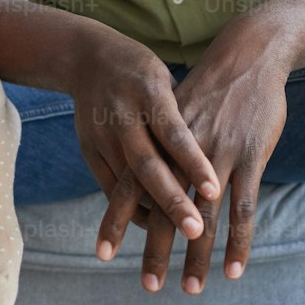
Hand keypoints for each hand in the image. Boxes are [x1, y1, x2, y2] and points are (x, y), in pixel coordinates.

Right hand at [68, 24, 220, 246]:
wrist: (88, 58)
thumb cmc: (143, 69)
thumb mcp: (166, 79)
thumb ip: (187, 113)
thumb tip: (216, 151)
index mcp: (149, 91)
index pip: (175, 132)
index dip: (193, 162)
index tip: (215, 190)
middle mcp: (123, 114)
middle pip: (148, 165)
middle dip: (172, 201)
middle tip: (196, 233)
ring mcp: (102, 134)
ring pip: (126, 184)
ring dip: (149, 215)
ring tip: (171, 246)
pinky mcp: (89, 149)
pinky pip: (110, 188)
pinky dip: (130, 209)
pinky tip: (151, 226)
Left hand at [96, 19, 290, 293]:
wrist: (248, 52)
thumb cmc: (207, 86)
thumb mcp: (172, 107)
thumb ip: (155, 145)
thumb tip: (139, 183)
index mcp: (159, 133)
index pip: (131, 183)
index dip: (117, 219)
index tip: (103, 254)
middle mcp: (184, 145)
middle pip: (163, 204)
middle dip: (155, 248)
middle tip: (149, 286)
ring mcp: (219, 150)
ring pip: (204, 212)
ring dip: (197, 255)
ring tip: (191, 288)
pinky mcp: (251, 154)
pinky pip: (243, 206)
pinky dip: (238, 241)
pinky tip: (233, 268)